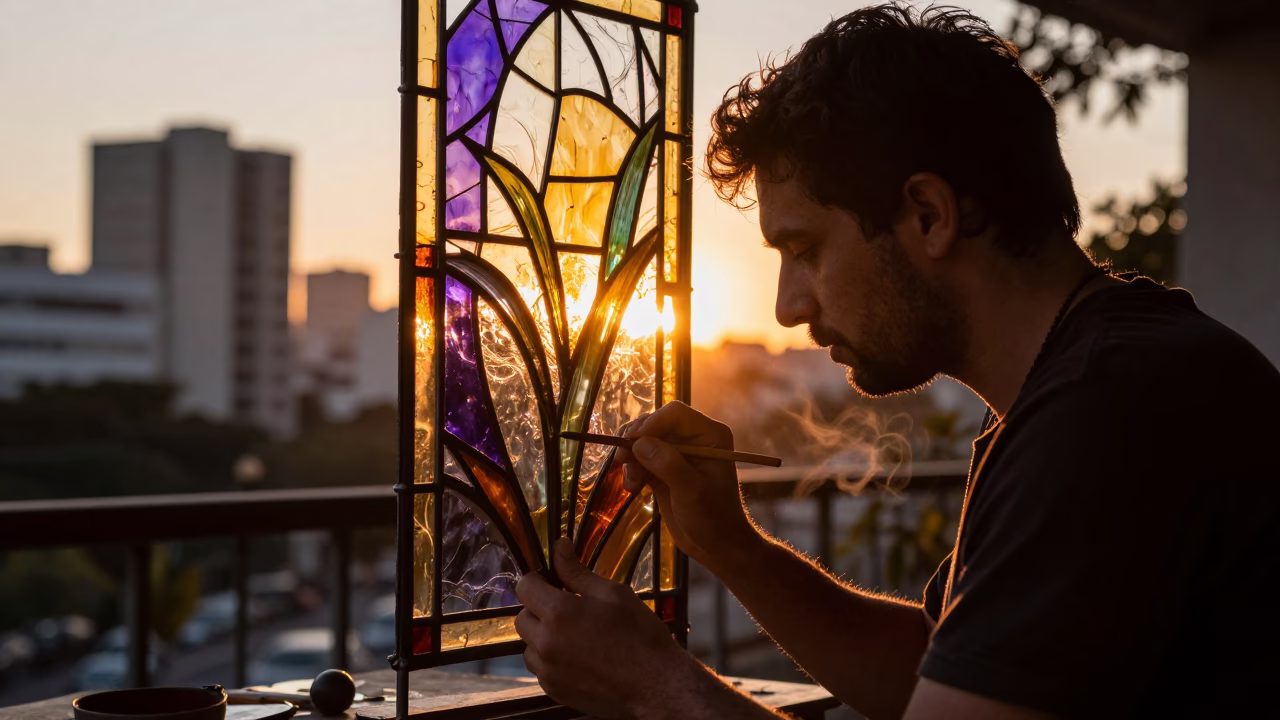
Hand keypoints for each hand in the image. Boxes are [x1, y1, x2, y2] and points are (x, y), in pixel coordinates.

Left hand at [515, 538, 695, 718]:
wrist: (656, 686)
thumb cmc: (639, 634)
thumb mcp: (613, 594)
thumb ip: (577, 572)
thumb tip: (559, 547)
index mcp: (558, 613)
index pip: (524, 587)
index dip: (537, 580)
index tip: (554, 582)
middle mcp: (545, 643)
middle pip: (522, 617)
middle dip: (539, 609)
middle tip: (569, 609)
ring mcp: (547, 671)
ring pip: (528, 645)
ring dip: (543, 637)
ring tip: (575, 636)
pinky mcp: (553, 690)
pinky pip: (541, 669)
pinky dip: (552, 660)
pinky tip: (579, 658)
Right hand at [616, 402, 759, 569]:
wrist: (716, 545)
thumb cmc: (714, 518)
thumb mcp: (692, 492)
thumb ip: (668, 465)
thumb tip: (639, 443)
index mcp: (710, 436)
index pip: (675, 413)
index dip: (651, 423)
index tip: (632, 442)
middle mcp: (694, 438)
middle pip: (655, 423)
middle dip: (636, 441)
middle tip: (622, 460)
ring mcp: (677, 453)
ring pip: (643, 440)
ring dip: (631, 458)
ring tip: (632, 483)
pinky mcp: (663, 468)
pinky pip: (640, 457)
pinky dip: (632, 469)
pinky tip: (633, 487)